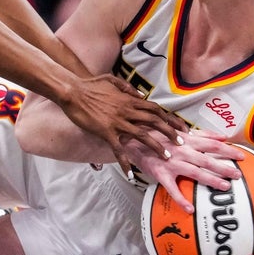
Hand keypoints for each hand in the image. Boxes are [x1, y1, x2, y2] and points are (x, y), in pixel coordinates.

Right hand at [64, 75, 185, 171]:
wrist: (72, 91)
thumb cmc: (90, 85)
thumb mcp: (111, 80)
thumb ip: (127, 88)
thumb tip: (140, 95)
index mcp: (129, 100)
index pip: (155, 109)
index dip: (170, 118)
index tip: (181, 127)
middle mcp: (127, 111)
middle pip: (155, 122)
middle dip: (170, 133)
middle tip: (181, 143)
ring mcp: (117, 122)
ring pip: (142, 135)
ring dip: (156, 147)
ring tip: (166, 157)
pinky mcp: (105, 132)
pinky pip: (118, 149)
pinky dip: (124, 162)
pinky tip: (129, 174)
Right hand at [126, 130, 243, 212]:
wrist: (135, 140)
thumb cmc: (160, 135)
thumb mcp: (181, 131)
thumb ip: (203, 134)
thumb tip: (223, 137)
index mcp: (188, 140)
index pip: (212, 145)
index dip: (227, 150)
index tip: (242, 156)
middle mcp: (182, 151)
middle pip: (207, 160)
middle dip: (223, 167)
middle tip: (238, 175)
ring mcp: (172, 163)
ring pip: (194, 172)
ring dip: (210, 180)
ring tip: (224, 187)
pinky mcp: (161, 174)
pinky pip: (172, 189)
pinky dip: (180, 199)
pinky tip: (190, 209)